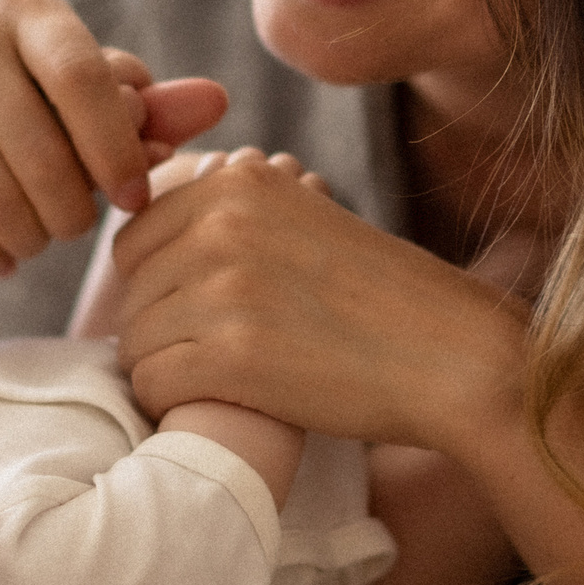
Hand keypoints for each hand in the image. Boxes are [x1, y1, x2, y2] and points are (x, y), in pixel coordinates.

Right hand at [0, 0, 228, 277]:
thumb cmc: (46, 131)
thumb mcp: (102, 120)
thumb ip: (155, 114)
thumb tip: (216, 100)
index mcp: (30, 10)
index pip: (84, 77)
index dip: (115, 148)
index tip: (133, 200)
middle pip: (36, 139)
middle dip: (68, 205)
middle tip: (78, 232)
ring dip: (26, 232)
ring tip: (39, 242)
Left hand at [110, 148, 529, 454]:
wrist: (451, 357)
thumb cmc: (379, 299)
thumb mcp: (302, 220)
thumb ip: (230, 215)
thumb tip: (137, 224)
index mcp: (239, 182)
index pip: (135, 237)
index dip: (158, 284)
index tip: (199, 313)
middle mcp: (224, 224)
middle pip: (132, 292)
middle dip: (161, 328)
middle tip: (214, 355)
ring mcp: (225, 291)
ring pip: (135, 341)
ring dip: (167, 368)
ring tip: (222, 380)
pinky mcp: (231, 358)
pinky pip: (151, 383)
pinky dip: (173, 402)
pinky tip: (222, 401)